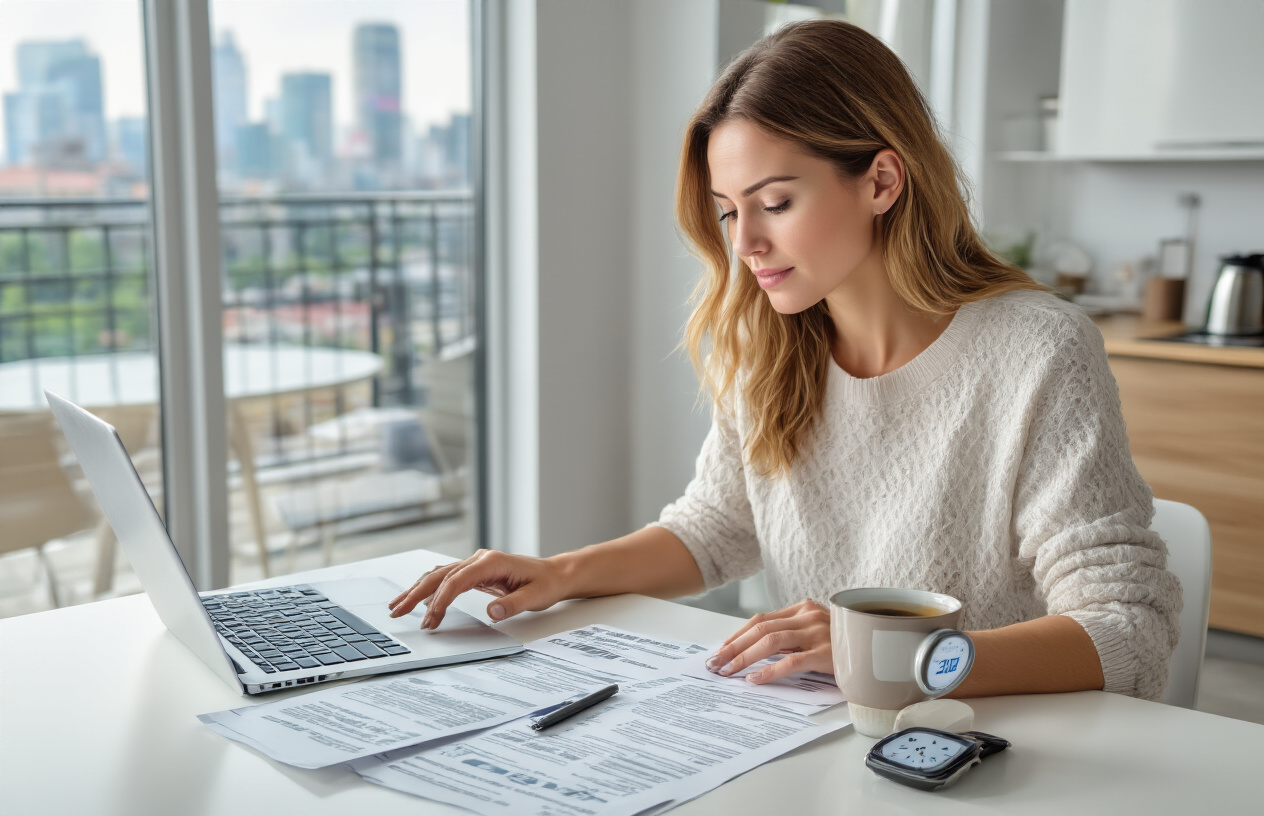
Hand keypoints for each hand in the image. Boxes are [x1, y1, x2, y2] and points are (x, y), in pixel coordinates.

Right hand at [388, 550, 569, 629]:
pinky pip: (446, 578)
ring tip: (397, 605)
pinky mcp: (475, 572)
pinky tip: (417, 598)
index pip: (456, 581)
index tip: (430, 620)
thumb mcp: (535, 597)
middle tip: (396, 611)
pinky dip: (429, 588)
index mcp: (491, 562)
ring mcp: (476, 564)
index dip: (440, 600)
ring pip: (438, 574)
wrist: (556, 574)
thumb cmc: (546, 584)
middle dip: (415, 593)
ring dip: (417, 589)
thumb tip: (492, 613)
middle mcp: (480, 559)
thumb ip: (513, 605)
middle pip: (439, 575)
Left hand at [704, 600, 832, 684]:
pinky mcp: (826, 653)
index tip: (720, 650)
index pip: (761, 619)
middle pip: (760, 628)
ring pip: (771, 641)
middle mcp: (808, 616)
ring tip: (728, 670)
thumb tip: (753, 652)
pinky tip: (755, 680)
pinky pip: (791, 662)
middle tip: (715, 663)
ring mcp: (817, 633)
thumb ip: (791, 636)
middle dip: (733, 646)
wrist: (879, 651)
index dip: (737, 634)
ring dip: (744, 656)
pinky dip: (769, 671)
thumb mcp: (815, 634)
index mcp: (803, 608)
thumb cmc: (843, 646)